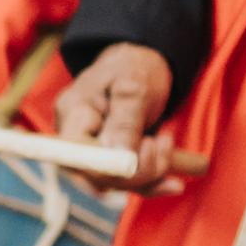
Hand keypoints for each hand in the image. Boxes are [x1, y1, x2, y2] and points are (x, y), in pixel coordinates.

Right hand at [55, 43, 184, 192]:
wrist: (140, 63)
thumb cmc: (134, 67)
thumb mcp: (134, 87)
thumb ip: (126, 121)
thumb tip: (121, 159)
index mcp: (73, 114)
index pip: (74, 155)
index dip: (104, 167)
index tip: (137, 157)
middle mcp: (75, 137)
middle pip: (94, 174)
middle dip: (136, 170)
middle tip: (164, 143)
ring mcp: (91, 150)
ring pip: (113, 182)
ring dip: (148, 174)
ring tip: (168, 146)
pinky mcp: (108, 158)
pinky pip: (125, 181)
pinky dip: (150, 183)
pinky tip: (172, 183)